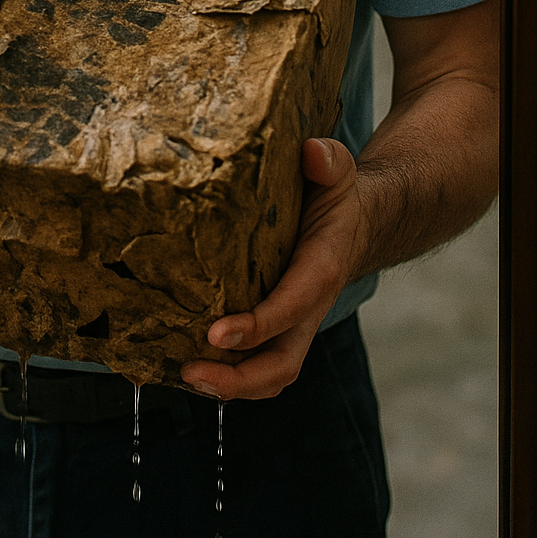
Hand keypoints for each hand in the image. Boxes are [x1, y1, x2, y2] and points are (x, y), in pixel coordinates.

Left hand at [181, 137, 360, 400]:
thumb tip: (311, 151)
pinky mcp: (274, 329)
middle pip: (281, 364)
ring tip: (184, 376)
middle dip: (240, 379)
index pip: (291, 306)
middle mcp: (306, 308)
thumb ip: (329, 161)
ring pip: (269, 374)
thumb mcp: (336, 172)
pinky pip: (255, 363)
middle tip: (192, 371)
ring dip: (229, 386)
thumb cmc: (334, 197)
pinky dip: (226, 375)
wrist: (353, 225)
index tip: (217, 333)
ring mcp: (291, 326)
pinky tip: (184, 367)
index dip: (257, 326)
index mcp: (320, 270)